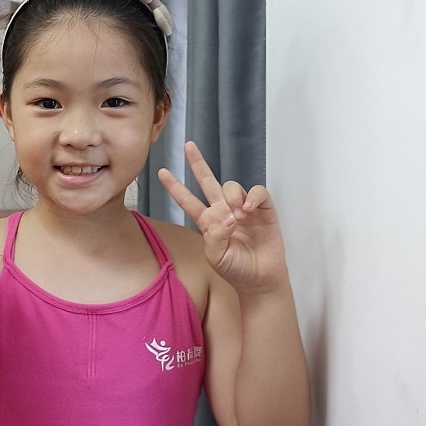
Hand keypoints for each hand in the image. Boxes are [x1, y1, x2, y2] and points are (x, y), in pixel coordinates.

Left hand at [158, 141, 288, 293]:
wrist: (260, 279)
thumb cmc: (236, 269)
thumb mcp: (216, 257)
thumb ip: (215, 237)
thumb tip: (226, 217)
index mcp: (208, 221)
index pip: (188, 201)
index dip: (175, 187)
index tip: (161, 172)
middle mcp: (223, 210)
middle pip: (208, 181)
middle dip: (198, 163)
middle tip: (188, 146)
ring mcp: (242, 208)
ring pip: (232, 186)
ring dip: (233, 197)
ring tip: (238, 217)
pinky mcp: (263, 209)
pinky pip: (257, 192)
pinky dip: (253, 197)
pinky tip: (249, 209)